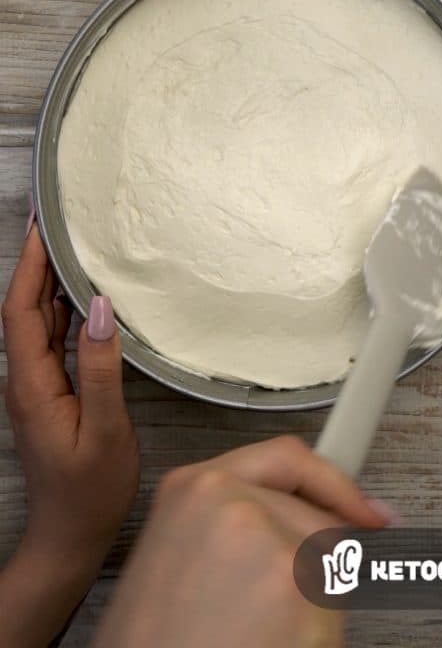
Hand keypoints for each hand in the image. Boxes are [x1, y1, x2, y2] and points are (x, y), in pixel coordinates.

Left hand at [1, 222, 139, 645]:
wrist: (69, 536)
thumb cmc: (90, 491)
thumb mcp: (104, 431)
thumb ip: (101, 369)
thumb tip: (101, 308)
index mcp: (31, 383)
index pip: (21, 310)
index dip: (29, 265)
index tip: (42, 226)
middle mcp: (26, 378)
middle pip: (24, 307)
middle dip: (36, 262)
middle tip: (56, 220)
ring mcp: (36, 385)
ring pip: (37, 321)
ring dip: (48, 281)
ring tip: (68, 244)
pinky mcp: (50, 392)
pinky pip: (52, 338)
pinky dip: (63, 309)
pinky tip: (82, 295)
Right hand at [92, 436, 391, 647]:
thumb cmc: (157, 641)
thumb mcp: (176, 557)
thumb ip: (234, 521)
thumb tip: (302, 521)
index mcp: (193, 489)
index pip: (288, 458)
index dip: (333, 483)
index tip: (362, 505)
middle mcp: (233, 505)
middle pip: (320, 518)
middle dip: (322, 559)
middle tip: (293, 602)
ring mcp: (272, 546)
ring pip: (333, 565)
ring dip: (314, 602)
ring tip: (259, 633)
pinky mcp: (301, 596)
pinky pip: (335, 608)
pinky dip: (318, 634)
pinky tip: (271, 645)